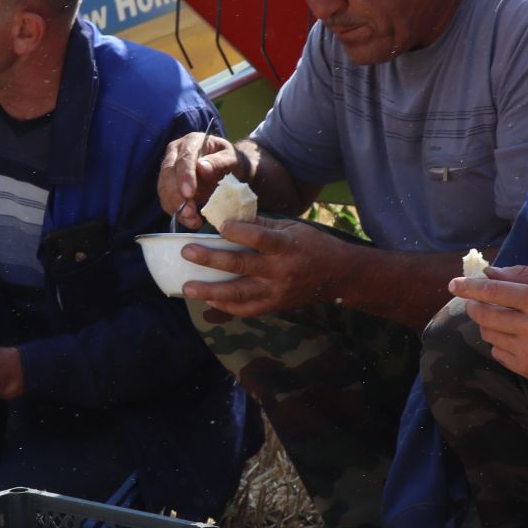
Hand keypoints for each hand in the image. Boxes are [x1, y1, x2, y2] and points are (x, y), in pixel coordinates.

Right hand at [157, 132, 241, 227]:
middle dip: (176, 196)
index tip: (189, 193)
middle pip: (168, 174)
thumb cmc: (232, 161)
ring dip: (175, 207)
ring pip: (164, 189)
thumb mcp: (233, 159)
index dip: (184, 176)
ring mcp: (170, 170)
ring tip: (192, 220)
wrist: (231, 169)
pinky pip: (167, 200)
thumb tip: (202, 168)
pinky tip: (190, 220)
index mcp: (191, 142)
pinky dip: (177, 213)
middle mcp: (176, 153)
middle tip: (189, 213)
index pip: (183, 158)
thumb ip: (220, 162)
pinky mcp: (170, 186)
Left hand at [182, 218, 348, 316]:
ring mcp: (277, 291)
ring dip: (211, 290)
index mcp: (286, 246)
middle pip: (241, 265)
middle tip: (188, 252)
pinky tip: (209, 301)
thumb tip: (231, 217)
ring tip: (188, 287)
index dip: (239, 231)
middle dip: (211, 259)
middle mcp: (280, 270)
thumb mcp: (293, 228)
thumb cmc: (312, 245)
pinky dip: (227, 307)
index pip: (259, 238)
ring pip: (239, 293)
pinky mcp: (275, 305)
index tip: (220, 226)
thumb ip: (263, 225)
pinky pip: (247, 309)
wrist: (338, 275)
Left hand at [451, 265, 527, 385]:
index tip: (454, 284)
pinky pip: (497, 352)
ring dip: (487, 322)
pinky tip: (513, 335)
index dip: (470, 287)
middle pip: (485, 315)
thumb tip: (491, 273)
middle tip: (475, 300)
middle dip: (473, 304)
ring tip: (502, 316)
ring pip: (488, 334)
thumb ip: (525, 275)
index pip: (494, 292)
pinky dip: (498, 341)